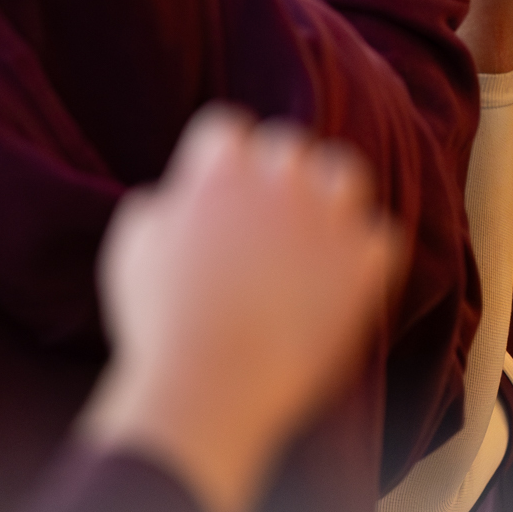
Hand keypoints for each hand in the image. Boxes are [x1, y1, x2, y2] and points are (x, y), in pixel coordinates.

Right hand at [80, 108, 400, 511]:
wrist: (213, 384)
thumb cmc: (162, 324)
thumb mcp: (132, 252)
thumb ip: (157, 208)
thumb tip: (173, 197)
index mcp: (222, 171)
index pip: (228, 127)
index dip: (219, 156)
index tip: (217, 185)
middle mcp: (283, 181)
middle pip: (288, 146)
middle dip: (273, 173)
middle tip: (262, 215)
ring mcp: (330, 217)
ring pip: (346, 172)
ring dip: (329, 193)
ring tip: (312, 227)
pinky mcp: (366, 260)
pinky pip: (380, 233)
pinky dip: (364, 248)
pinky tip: (343, 271)